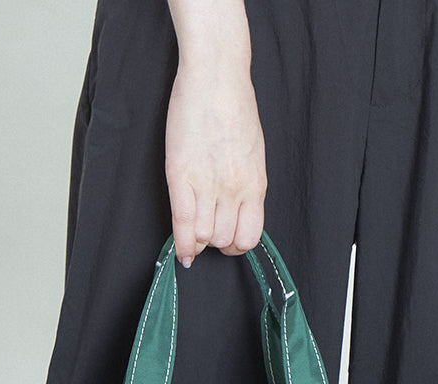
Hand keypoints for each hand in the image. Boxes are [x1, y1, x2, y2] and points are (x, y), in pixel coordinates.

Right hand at [165, 0, 266, 266]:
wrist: (216, 76)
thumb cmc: (234, 107)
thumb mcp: (253, 153)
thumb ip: (247, 184)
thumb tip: (237, 210)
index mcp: (255, 185)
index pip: (250, 237)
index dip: (237, 246)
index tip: (228, 241)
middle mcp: (234, 190)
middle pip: (224, 240)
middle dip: (216, 242)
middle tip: (207, 229)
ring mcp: (208, 185)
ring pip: (205, 236)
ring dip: (198, 240)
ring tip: (193, 229)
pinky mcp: (182, 176)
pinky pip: (183, 223)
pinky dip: (182, 243)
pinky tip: (181, 252)